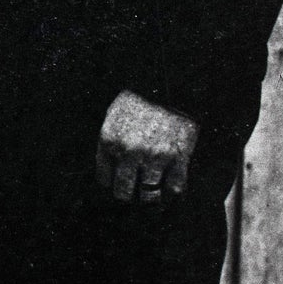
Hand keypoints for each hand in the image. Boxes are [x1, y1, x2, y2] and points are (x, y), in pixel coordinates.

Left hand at [95, 89, 199, 204]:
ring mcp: (155, 156)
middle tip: (133, 195)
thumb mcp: (113, 116)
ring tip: (151, 197)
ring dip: (150, 198)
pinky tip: (169, 193)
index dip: (111, 184)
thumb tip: (109, 169)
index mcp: (109, 141)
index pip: (104, 179)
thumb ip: (109, 142)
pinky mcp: (178, 157)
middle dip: (127, 195)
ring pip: (149, 195)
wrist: (168, 85)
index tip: (116, 185)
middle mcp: (129, 152)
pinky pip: (175, 189)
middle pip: (124, 192)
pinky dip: (172, 195)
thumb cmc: (138, 101)